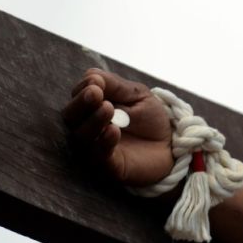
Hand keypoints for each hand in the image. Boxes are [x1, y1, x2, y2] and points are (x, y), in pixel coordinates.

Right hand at [62, 68, 173, 185]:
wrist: (171, 145)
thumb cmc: (150, 118)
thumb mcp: (137, 95)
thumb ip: (116, 86)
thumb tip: (91, 76)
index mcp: (91, 107)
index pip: (77, 96)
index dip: (84, 88)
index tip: (96, 82)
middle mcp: (87, 128)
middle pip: (71, 117)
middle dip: (82, 104)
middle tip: (95, 94)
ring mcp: (95, 148)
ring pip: (82, 136)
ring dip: (93, 121)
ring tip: (108, 108)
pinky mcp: (108, 166)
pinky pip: (99, 156)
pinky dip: (104, 143)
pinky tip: (113, 130)